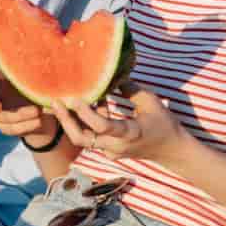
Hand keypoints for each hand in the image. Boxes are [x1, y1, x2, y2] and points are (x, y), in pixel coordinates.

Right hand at [0, 71, 56, 140]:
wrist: (43, 108)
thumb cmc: (34, 85)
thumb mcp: (34, 77)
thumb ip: (30, 73)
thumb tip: (35, 65)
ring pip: (2, 118)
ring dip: (20, 115)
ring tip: (37, 111)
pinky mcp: (5, 127)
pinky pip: (11, 129)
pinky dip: (25, 126)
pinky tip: (38, 121)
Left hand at [49, 84, 191, 165]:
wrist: (171, 150)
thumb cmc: (163, 123)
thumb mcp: (150, 101)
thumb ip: (130, 88)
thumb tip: (111, 73)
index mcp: (130, 133)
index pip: (102, 126)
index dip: (85, 113)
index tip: (75, 98)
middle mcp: (116, 146)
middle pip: (82, 138)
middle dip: (66, 121)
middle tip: (54, 102)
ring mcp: (111, 152)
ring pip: (84, 139)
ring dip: (72, 121)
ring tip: (60, 102)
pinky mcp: (108, 151)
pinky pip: (91, 138)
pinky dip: (85, 123)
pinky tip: (83, 105)